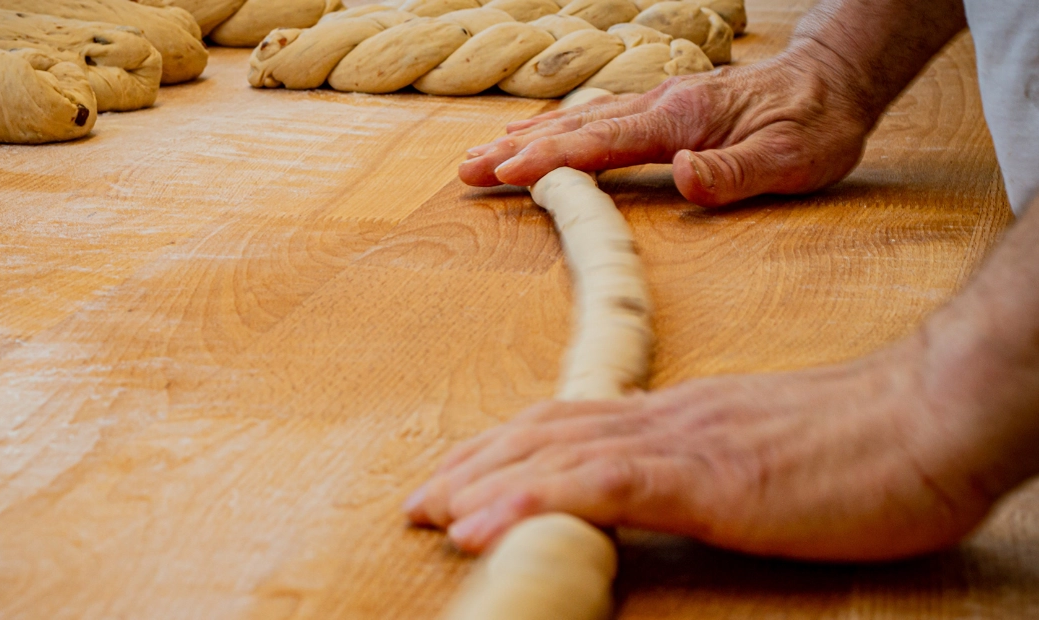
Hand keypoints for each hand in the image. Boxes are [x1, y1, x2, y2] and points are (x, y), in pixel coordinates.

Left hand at [403, 338, 1015, 560]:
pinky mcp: (701, 477)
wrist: (929, 419)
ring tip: (428, 511)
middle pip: (544, 432)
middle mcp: (663, 418)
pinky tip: (482, 524)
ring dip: (483, 483)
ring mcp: (678, 444)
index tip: (461, 475)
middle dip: (476, 464)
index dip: (508, 448)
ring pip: (554, 453)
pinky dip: (528, 501)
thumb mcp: (764, 451)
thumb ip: (708, 462)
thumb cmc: (863, 444)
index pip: (571, 424)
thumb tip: (667, 485)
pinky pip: (594, 488)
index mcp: (679, 414)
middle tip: (420, 498)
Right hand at [459, 42, 879, 207]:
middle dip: (518, 150)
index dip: (553, 160)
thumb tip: (681, 175)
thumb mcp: (792, 158)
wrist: (834, 79)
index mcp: (680, 118)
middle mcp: (659, 105)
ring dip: (529, 139)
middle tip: (468, 170)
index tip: (507, 173)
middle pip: (574, 128)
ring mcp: (657, 104)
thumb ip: (734, 170)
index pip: (602, 142)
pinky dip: (557, 129)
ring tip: (483, 156)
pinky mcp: (662, 109)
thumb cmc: (816, 123)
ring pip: (579, 120)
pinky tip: (539, 136)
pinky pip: (596, 118)